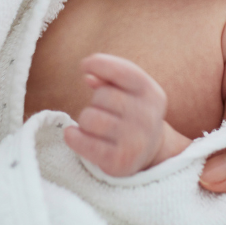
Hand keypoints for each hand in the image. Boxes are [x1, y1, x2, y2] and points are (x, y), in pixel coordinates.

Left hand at [64, 53, 188, 175]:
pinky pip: (82, 142)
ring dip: (85, 120)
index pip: (122, 71)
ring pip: (89, 118)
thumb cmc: (133, 113)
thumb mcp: (131, 91)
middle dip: (95, 101)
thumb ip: (111, 78)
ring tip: (96, 126)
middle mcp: (147, 117)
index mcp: (151, 93)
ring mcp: (134, 141)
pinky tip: (76, 135)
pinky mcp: (118, 161)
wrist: (152, 152)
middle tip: (103, 110)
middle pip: (102, 96)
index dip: (99, 63)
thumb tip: (88, 74)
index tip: (84, 65)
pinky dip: (73, 136)